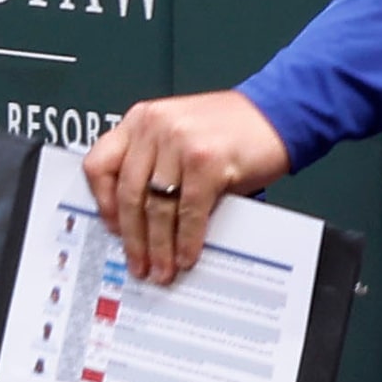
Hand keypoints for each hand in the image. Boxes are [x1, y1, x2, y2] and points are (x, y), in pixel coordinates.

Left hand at [83, 91, 291, 284]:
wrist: (282, 113)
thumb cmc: (235, 128)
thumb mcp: (182, 136)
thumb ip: (156, 165)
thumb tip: (141, 223)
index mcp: (142, 120)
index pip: (100, 165)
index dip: (103, 204)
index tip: (112, 230)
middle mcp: (156, 127)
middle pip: (129, 194)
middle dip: (133, 238)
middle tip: (138, 263)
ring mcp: (181, 142)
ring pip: (156, 208)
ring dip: (159, 247)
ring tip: (162, 268)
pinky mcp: (207, 161)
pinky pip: (188, 212)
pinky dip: (186, 241)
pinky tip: (187, 255)